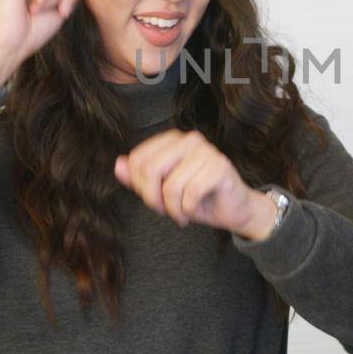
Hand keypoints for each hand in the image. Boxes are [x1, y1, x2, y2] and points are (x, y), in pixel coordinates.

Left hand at [114, 130, 278, 240]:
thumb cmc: (198, 198)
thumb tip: (118, 165)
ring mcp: (206, 151)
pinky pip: (190, 193)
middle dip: (154, 199)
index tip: (154, 199)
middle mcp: (189, 140)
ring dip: (173, 209)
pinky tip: (192, 212)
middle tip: (166, 210)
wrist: (234, 210)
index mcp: (172, 140)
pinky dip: (187, 209)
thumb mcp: (162, 190)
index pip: (138, 160)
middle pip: (150, 170)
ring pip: (171, 185)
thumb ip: (139, 178)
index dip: (140, 187)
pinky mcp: (220, 167)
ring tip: (181, 214)